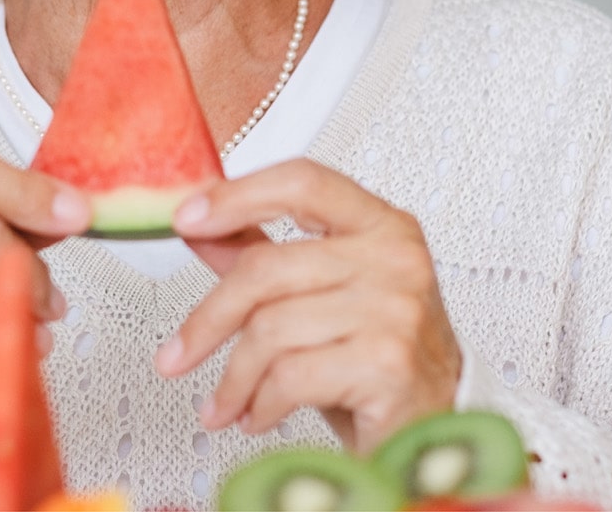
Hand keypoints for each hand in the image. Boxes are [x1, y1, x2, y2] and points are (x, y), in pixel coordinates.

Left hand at [156, 158, 461, 452]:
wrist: (434, 428)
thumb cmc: (379, 361)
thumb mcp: (321, 298)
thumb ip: (266, 254)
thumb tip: (200, 226)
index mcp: (383, 226)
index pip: (301, 183)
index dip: (236, 195)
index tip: (186, 218)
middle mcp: (396, 260)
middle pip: (267, 267)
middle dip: (209, 320)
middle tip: (176, 355)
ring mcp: (396, 310)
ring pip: (271, 328)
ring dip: (234, 379)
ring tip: (226, 403)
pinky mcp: (388, 365)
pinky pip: (290, 376)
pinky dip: (260, 404)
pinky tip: (259, 415)